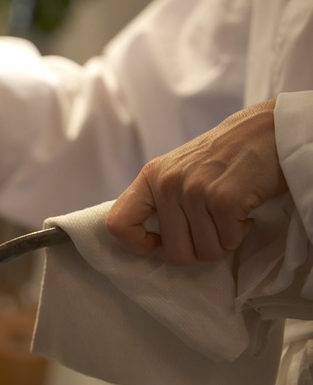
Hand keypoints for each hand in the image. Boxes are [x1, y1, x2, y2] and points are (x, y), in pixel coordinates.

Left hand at [105, 99, 287, 264]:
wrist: (268, 130)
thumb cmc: (224, 156)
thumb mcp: (178, 170)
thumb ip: (161, 200)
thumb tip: (150, 242)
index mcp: (150, 177)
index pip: (117, 224)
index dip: (137, 244)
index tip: (160, 241)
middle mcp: (167, 183)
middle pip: (174, 254)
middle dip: (199, 249)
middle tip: (213, 226)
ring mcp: (194, 190)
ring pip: (205, 252)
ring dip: (223, 240)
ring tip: (229, 213)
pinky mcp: (224, 199)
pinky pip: (228, 243)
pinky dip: (241, 233)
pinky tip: (243, 209)